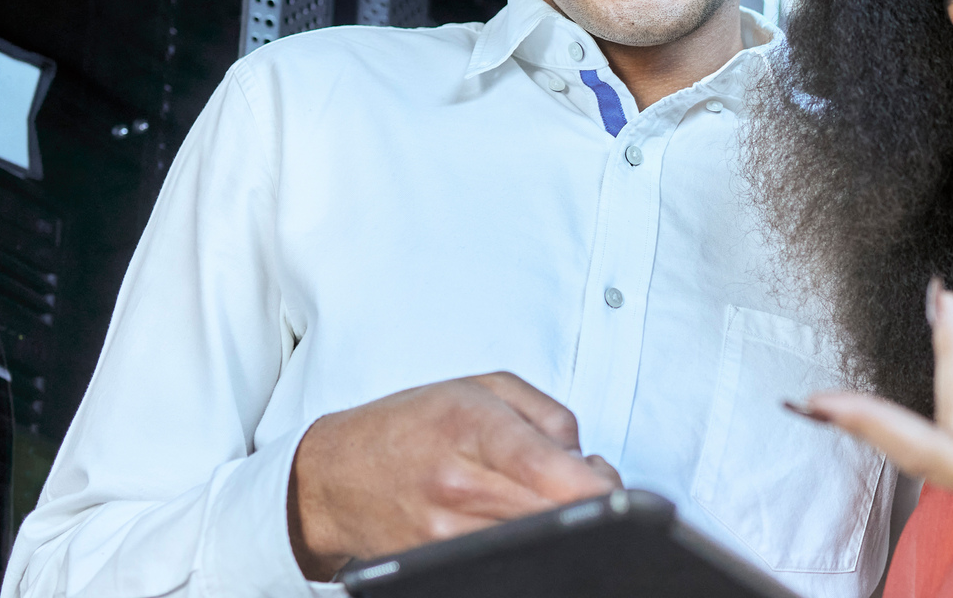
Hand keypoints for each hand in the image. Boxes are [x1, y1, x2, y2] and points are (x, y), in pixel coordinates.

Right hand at [288, 372, 620, 579]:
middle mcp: (458, 483)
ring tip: (559, 501)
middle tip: (598, 489)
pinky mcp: (437, 564)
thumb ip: (548, 414)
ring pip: (533, 543)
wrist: (337, 474)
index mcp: (472, 426)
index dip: (593, 487)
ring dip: (561, 526)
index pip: (545, 468)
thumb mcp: (483, 388)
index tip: (615, 490)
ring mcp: (446, 532)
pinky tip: (526, 524)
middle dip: (591, 505)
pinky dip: (528, 546)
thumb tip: (585, 459)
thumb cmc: (414, 423)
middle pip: (550, 514)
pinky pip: (504, 560)